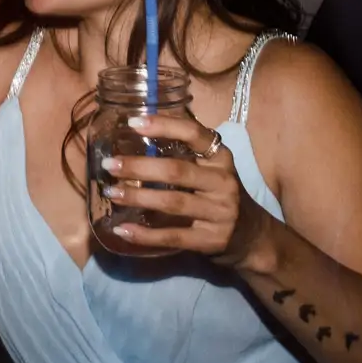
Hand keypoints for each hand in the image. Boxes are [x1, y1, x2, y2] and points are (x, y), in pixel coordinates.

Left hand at [98, 112, 271, 266]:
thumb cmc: (220, 196)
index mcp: (221, 158)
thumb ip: (186, 155)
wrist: (252, 237)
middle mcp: (224, 182)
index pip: (195, 134)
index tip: (133, 122)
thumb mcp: (213, 170)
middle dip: (139, 167)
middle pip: (177, 170)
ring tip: (111, 193)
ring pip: (173, 202)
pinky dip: (145, 235)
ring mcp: (220, 212)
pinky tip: (122, 229)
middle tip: (110, 165)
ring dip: (138, 198)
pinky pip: (173, 236)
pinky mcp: (212, 240)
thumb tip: (137, 133)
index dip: (164, 126)